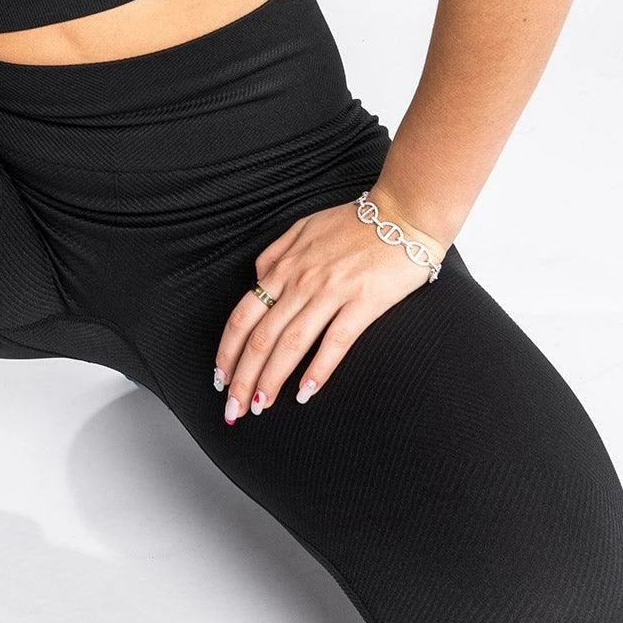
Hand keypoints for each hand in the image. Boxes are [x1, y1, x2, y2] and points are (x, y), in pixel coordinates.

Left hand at [212, 191, 448, 422]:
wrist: (402, 214)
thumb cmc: (354, 222)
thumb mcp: (303, 228)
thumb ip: (275, 254)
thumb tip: (258, 279)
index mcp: (283, 266)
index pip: (243, 316)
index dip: (227, 351)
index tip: (219, 378)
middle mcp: (300, 281)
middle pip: (261, 338)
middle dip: (242, 377)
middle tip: (233, 408)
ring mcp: (330, 292)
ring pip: (291, 344)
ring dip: (271, 380)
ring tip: (260, 406)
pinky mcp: (362, 302)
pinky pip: (334, 342)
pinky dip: (318, 370)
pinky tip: (305, 391)